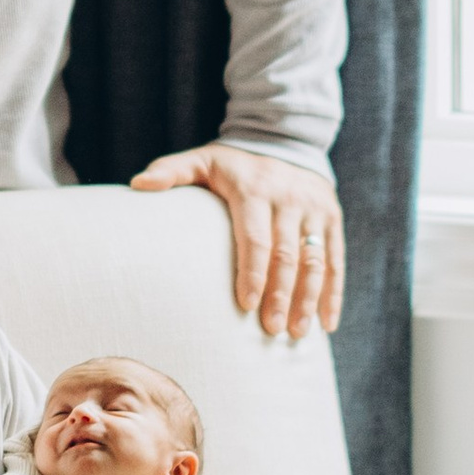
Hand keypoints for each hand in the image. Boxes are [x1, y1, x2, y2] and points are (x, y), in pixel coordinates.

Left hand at [130, 142, 344, 340]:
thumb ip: (171, 172)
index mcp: (255, 189)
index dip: (253, 273)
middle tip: (272, 330)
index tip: (246, 306)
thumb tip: (137, 185)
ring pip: (316, 260)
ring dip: (309, 299)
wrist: (284, 140)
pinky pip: (336, 260)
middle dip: (281, 295)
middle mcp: (289, 199)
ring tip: (297, 334)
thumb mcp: (201, 160)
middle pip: (288, 255)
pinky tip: (327, 323)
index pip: (256, 238)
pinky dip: (333, 293)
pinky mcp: (332, 218)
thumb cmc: (232, 164)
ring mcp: (315, 209)